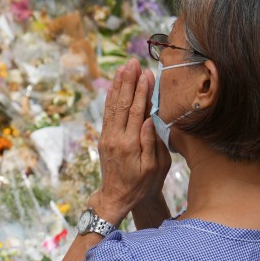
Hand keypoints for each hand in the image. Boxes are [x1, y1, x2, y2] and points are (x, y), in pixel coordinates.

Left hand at [92, 59, 169, 223]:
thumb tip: (149, 120)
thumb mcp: (154, 168)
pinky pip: (108, 114)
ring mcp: (108, 137)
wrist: (117, 198)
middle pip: (122, 104)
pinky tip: (114, 87)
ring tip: (123, 68)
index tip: (146, 73)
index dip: (141, 91)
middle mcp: (116, 137)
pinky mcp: (105, 138)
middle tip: (132, 62)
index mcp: (130, 144)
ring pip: (113, 106)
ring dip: (118, 86)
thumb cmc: (142, 185)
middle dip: (128, 82)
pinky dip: (110, 98)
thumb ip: (151, 143)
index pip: (137, 111)